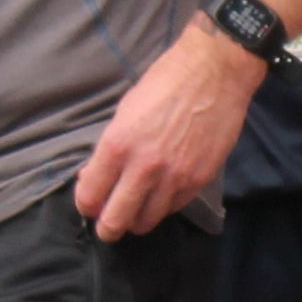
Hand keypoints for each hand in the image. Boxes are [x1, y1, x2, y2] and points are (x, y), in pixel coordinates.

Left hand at [75, 18, 262, 237]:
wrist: (214, 74)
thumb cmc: (164, 83)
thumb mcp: (125, 112)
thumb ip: (110, 150)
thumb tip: (95, 177)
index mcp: (117, 146)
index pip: (90, 197)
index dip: (87, 204)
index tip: (91, 203)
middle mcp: (144, 168)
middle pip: (116, 221)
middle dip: (107, 228)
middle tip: (108, 226)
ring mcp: (174, 177)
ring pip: (146, 221)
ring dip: (137, 220)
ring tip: (136, 211)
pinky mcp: (199, 180)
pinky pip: (173, 208)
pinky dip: (163, 206)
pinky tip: (161, 194)